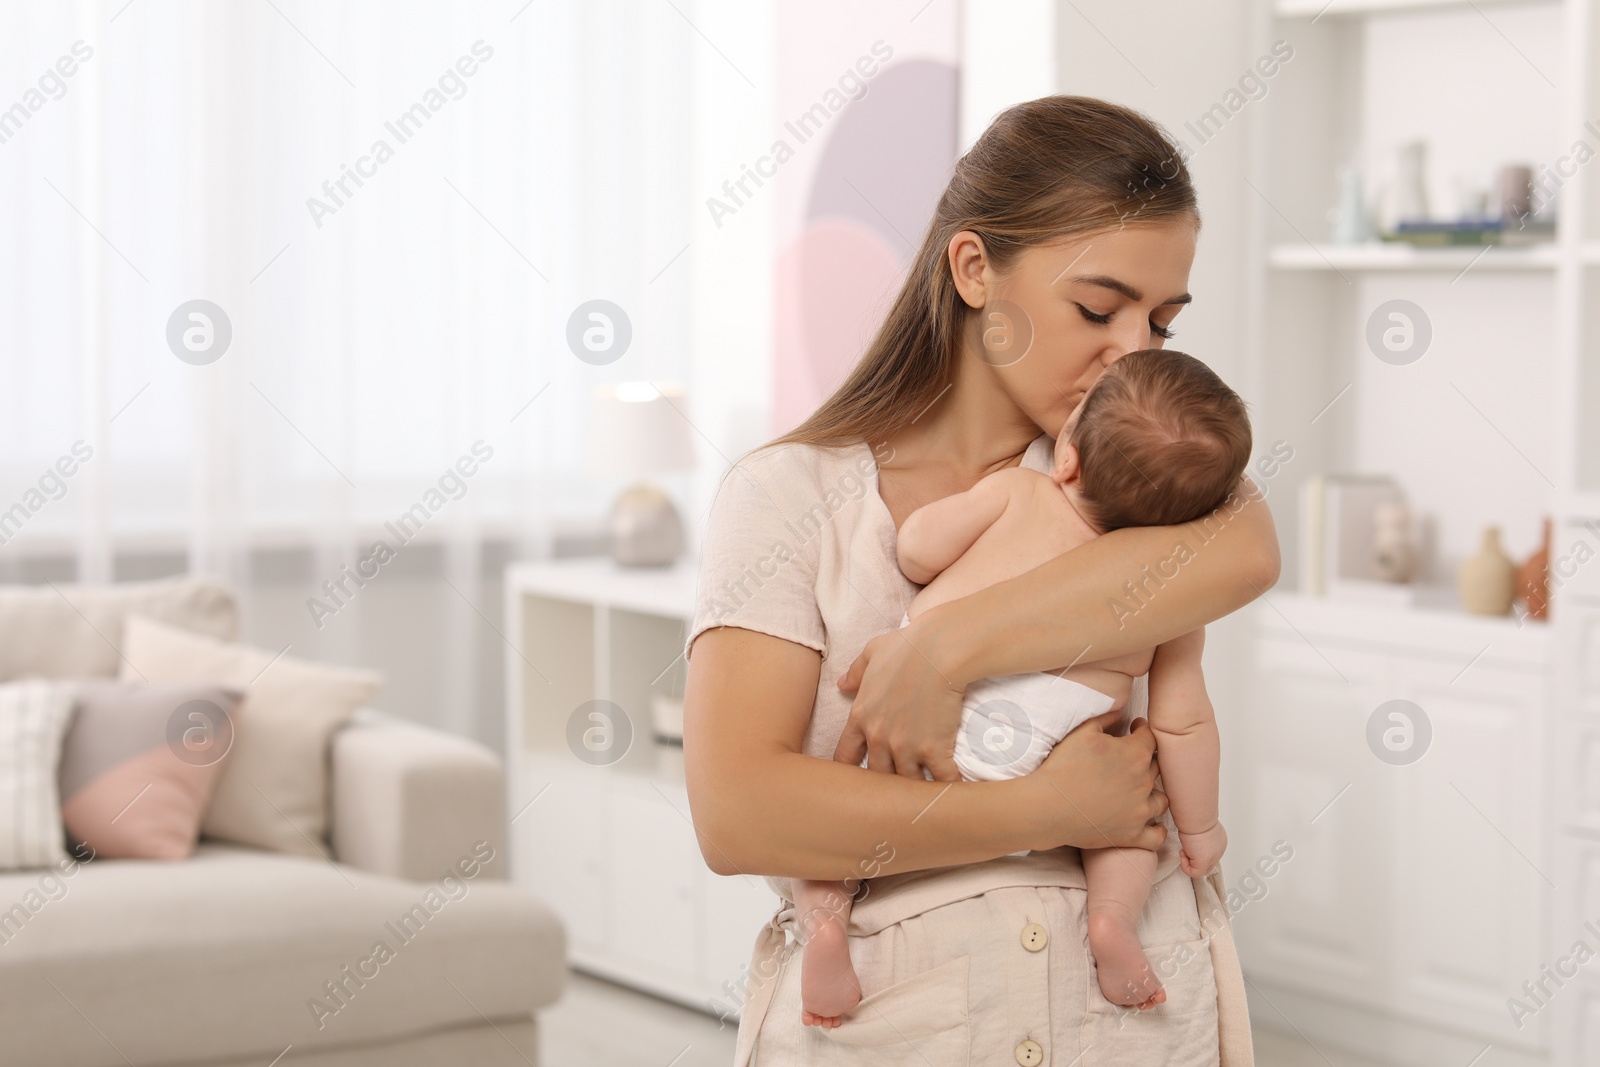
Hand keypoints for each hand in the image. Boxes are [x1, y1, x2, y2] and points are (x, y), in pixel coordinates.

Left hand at [832, 619, 964, 780]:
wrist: (940, 651)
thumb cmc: (907, 647)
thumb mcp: (873, 652)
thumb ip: (856, 672)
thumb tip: (842, 684)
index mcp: (861, 717)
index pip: (844, 755)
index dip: (851, 767)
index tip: (860, 772)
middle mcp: (879, 738)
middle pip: (875, 775)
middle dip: (886, 779)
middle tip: (897, 782)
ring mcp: (905, 747)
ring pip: (906, 783)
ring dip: (916, 786)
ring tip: (926, 789)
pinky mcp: (933, 751)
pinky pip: (940, 780)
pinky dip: (948, 785)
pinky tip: (955, 788)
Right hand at [1027, 712, 1168, 850]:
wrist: (1048, 806)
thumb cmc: (1063, 767)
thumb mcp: (1082, 732)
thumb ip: (1106, 719)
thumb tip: (1121, 713)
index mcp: (1135, 754)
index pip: (1150, 738)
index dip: (1143, 730)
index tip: (1136, 729)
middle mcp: (1144, 782)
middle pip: (1157, 767)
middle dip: (1146, 760)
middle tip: (1132, 759)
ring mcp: (1140, 811)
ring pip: (1161, 800)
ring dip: (1154, 793)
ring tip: (1142, 791)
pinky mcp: (1132, 835)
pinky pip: (1157, 836)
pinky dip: (1158, 830)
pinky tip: (1153, 824)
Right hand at [1178, 822, 1227, 877]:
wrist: (1196, 817)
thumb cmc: (1195, 817)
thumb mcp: (1199, 827)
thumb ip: (1200, 836)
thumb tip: (1191, 840)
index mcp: (1220, 841)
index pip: (1210, 853)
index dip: (1196, 851)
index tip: (1189, 841)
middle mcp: (1219, 850)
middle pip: (1207, 864)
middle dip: (1193, 858)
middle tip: (1185, 848)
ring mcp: (1213, 857)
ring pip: (1201, 870)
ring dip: (1189, 862)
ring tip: (1184, 849)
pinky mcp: (1204, 863)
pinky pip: (1194, 873)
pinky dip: (1185, 866)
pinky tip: (1182, 853)